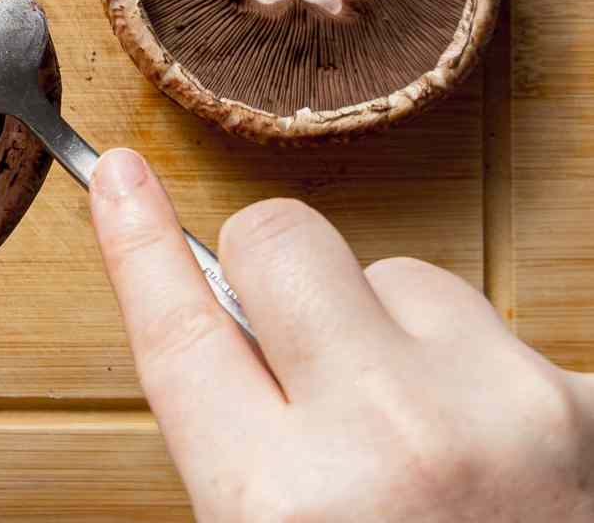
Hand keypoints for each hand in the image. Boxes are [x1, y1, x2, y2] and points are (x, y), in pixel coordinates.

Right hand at [89, 148, 593, 521]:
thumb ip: (238, 442)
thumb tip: (216, 308)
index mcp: (281, 509)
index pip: (179, 330)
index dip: (138, 242)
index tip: (119, 175)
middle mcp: (386, 447)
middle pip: (282, 243)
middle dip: (274, 269)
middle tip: (296, 332)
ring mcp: (498, 413)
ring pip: (401, 274)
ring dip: (392, 330)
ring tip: (421, 432)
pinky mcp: (583, 403)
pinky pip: (489, 327)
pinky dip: (476, 372)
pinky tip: (492, 450)